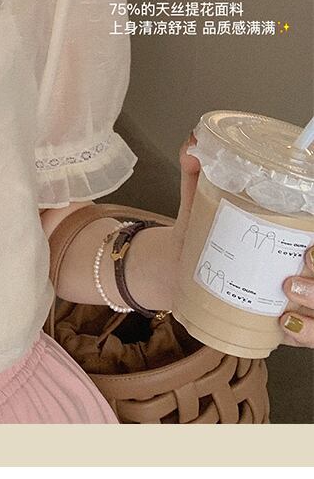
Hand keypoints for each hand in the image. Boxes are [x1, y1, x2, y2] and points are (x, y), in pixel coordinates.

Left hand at [170, 129, 313, 350]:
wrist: (178, 271)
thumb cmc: (203, 233)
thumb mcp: (201, 199)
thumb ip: (198, 170)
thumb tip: (195, 144)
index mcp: (295, 234)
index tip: (312, 244)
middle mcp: (304, 267)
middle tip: (302, 262)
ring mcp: (298, 298)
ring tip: (289, 287)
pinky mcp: (282, 323)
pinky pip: (307, 335)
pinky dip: (303, 332)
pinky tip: (285, 322)